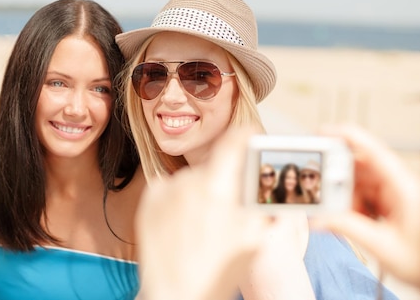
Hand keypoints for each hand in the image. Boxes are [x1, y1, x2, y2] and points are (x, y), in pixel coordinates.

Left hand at [136, 128, 269, 299]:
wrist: (175, 293)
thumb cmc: (218, 270)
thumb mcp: (254, 237)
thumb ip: (262, 202)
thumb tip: (269, 180)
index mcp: (218, 186)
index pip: (234, 142)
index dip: (246, 136)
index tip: (251, 135)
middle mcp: (188, 181)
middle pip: (214, 167)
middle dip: (225, 180)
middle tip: (230, 205)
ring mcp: (166, 189)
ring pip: (193, 179)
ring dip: (202, 191)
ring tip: (204, 223)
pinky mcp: (149, 199)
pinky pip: (171, 187)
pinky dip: (180, 198)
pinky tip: (185, 222)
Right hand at [314, 124, 419, 287]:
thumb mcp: (383, 246)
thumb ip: (347, 228)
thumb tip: (318, 218)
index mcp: (403, 187)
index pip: (372, 150)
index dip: (346, 136)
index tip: (321, 132)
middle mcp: (397, 184)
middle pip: (358, 166)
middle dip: (338, 179)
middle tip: (323, 193)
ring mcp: (392, 192)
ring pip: (357, 183)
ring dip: (345, 199)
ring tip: (346, 218)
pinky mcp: (388, 202)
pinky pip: (362, 195)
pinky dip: (352, 207)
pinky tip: (355, 222)